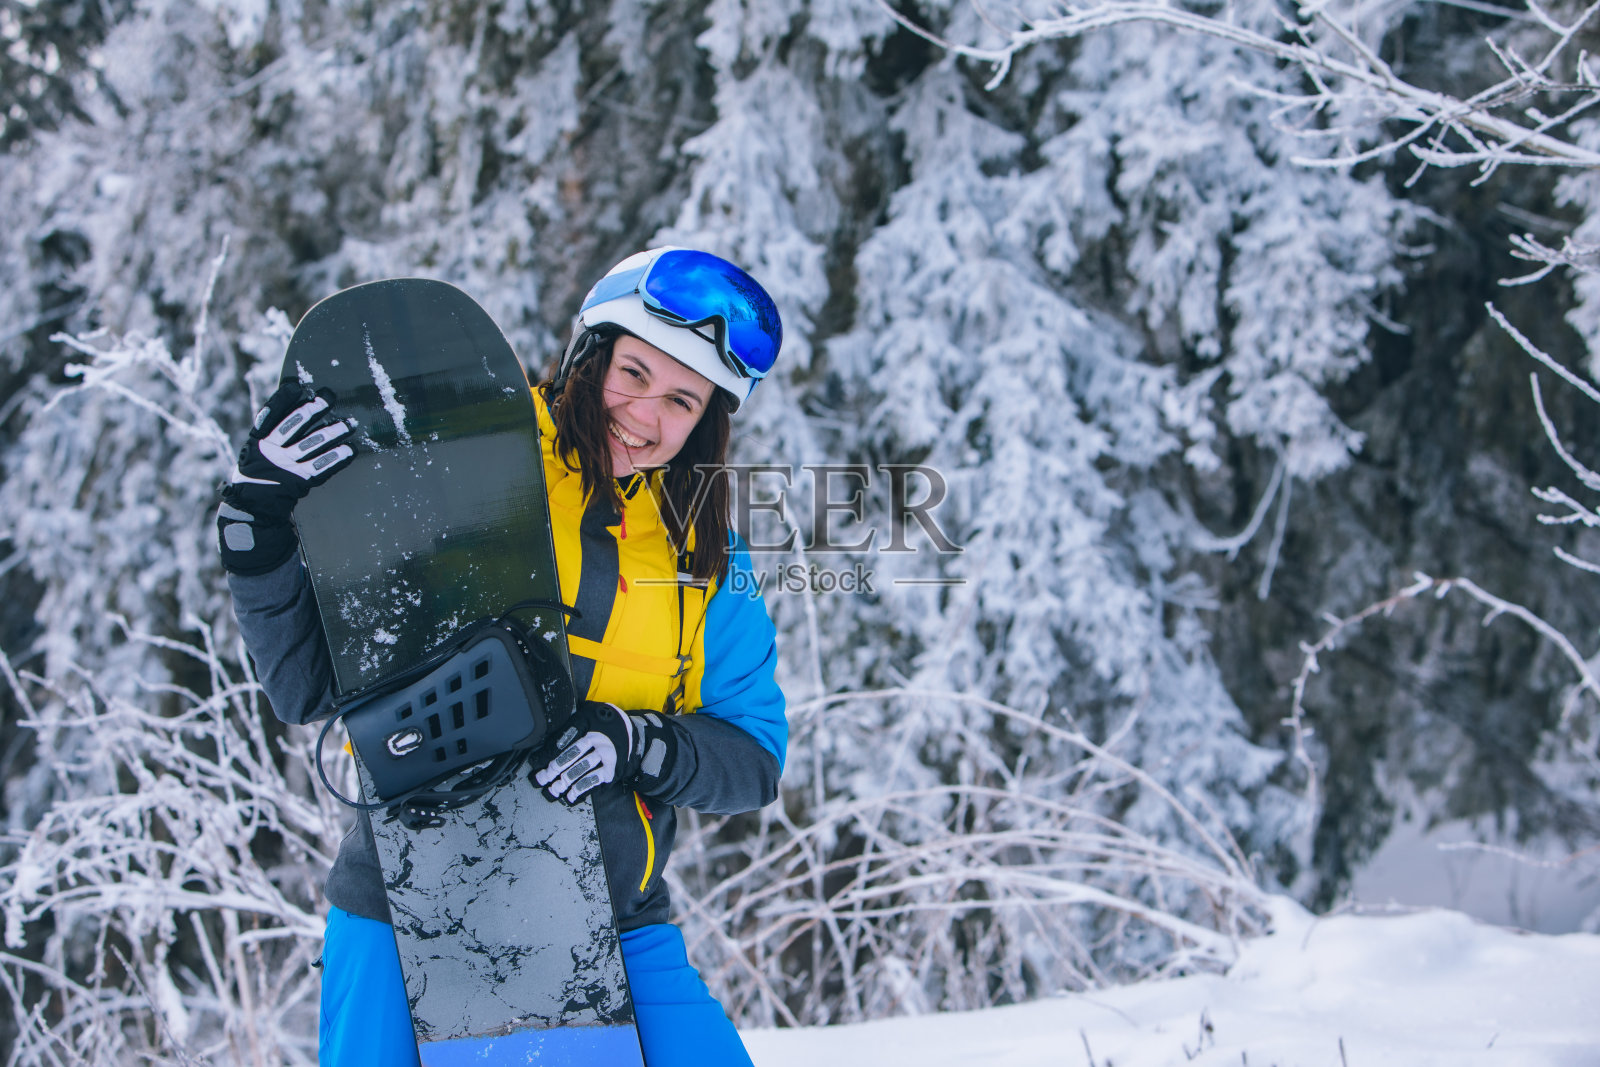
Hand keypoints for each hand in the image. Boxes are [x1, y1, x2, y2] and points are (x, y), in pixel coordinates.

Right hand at [217, 383, 357, 574]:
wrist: (252, 506)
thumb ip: (272, 429)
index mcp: (258, 440)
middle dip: (313, 409)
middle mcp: (271, 451)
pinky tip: (351, 450)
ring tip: (350, 423)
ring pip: (312, 444)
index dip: (284, 398)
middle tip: (329, 396)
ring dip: (333, 432)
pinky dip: (337, 458)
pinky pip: (322, 467)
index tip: (297, 385)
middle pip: (295, 425)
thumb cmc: (258, 473)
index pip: (271, 414)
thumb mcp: (256, 449)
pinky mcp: (299, 481)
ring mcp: (286, 466)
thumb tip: (292, 399)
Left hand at [533, 701, 678, 804]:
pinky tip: (570, 795)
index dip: (548, 751)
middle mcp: (597, 739)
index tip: (536, 762)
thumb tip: (548, 740)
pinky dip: (580, 790)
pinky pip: (592, 781)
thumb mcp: (590, 716)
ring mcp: (605, 756)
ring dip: (563, 781)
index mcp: (589, 724)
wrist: (636, 738)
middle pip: (570, 755)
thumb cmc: (607, 727)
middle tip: (541, 778)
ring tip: (553, 789)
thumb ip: (572, 725)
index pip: (565, 738)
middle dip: (553, 769)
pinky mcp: (611, 770)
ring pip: (580, 770)